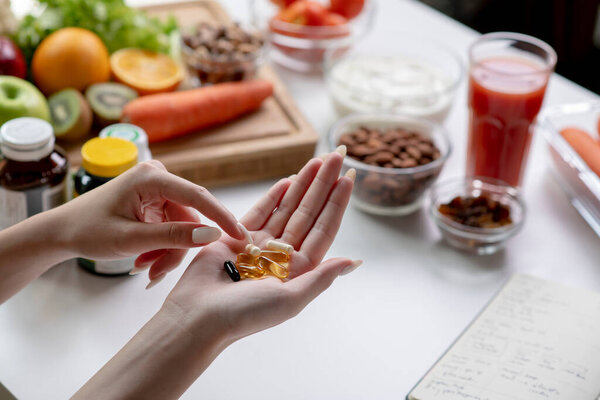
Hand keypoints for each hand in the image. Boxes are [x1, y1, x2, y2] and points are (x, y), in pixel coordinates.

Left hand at [54, 160, 243, 277]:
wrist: (61, 232)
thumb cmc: (88, 231)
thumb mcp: (132, 239)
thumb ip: (173, 236)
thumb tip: (212, 234)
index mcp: (152, 178)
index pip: (198, 197)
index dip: (221, 218)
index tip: (240, 237)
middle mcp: (158, 178)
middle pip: (189, 217)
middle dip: (178, 248)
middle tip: (157, 273)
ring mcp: (157, 190)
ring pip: (182, 227)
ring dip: (168, 251)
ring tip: (146, 269)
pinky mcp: (154, 202)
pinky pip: (172, 228)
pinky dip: (162, 247)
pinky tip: (145, 260)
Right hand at [162, 150, 358, 341]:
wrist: (198, 317)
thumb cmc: (245, 314)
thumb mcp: (290, 300)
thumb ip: (321, 278)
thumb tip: (354, 261)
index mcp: (298, 270)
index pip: (323, 229)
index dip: (337, 203)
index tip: (349, 176)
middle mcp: (282, 256)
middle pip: (308, 213)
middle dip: (322, 184)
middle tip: (336, 155)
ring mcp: (259, 245)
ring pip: (287, 208)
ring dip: (302, 184)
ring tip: (316, 161)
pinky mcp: (236, 237)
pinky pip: (260, 212)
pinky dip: (274, 196)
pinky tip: (288, 179)